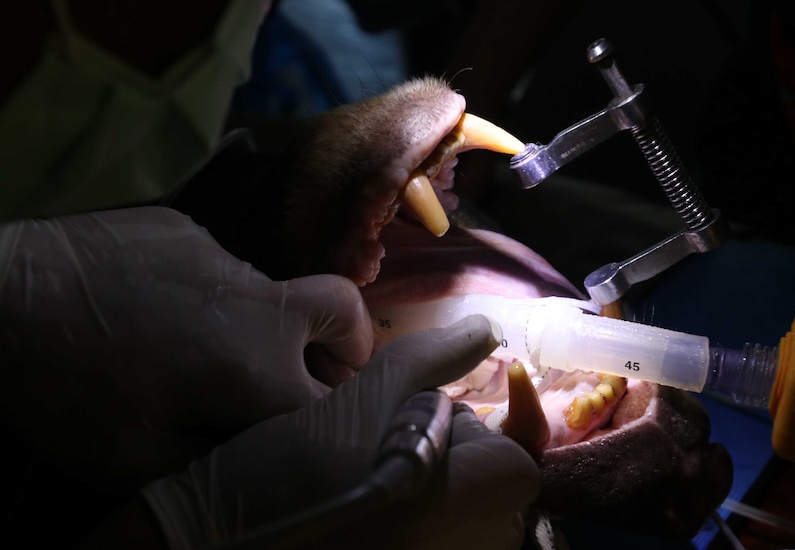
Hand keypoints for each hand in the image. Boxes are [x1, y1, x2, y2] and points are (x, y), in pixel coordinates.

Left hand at [0, 207, 371, 490]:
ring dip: (263, 327)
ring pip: (275, 293)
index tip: (317, 432)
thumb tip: (256, 456)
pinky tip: (155, 312)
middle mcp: (255, 300)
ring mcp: (221, 254)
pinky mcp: (186, 228)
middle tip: (311, 374)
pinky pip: (223, 269)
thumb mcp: (131, 460)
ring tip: (195, 351)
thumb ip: (216, 464)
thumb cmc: (62, 387)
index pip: (333, 398)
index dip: (334, 421)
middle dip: (347, 346)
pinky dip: (213, 298)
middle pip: (342, 310)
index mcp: (253, 364)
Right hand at [143, 315, 539, 549]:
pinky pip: (441, 542)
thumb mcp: (360, 397)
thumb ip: (430, 358)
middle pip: (498, 495)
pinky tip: (374, 503)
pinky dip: (423, 520)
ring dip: (444, 490)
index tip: (427, 420)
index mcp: (455, 504)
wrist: (212, 537)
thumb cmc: (288, 466)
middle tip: (399, 440)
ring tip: (381, 469)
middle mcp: (457, 547)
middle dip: (462, 460)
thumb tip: (487, 329)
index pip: (519, 465)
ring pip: (472, 522)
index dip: (481, 436)